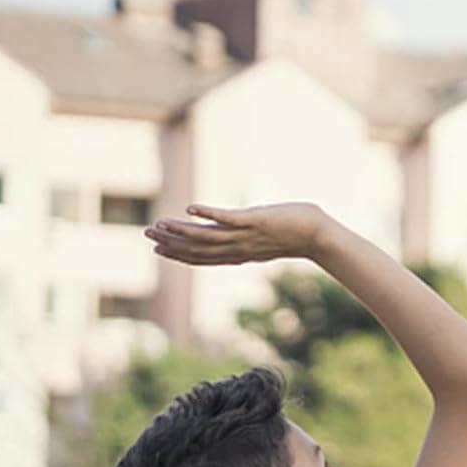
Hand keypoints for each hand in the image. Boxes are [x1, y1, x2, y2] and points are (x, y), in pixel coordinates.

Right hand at [145, 202, 330, 263]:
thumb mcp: (264, 238)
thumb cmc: (294, 232)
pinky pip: (228, 219)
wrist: (318, 235)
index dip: (180, 255)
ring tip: (159, 224)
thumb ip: (245, 235)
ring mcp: (246, 235)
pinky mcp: (256, 221)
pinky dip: (208, 215)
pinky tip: (190, 208)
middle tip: (148, 236)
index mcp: (240, 253)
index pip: (204, 257)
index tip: (158, 250)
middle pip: (199, 249)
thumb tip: (236, 228)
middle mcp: (239, 247)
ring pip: (207, 237)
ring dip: (181, 231)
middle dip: (172, 243)